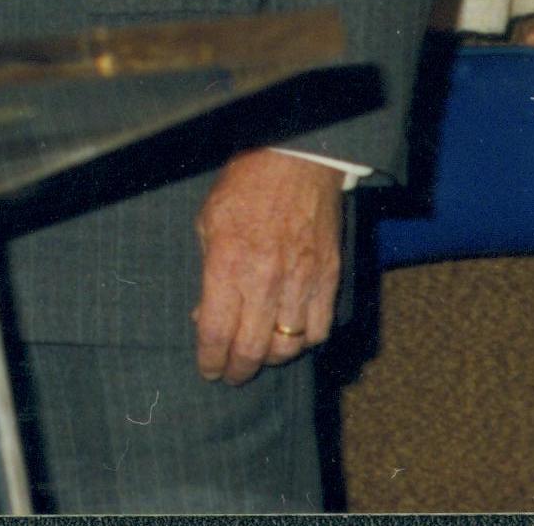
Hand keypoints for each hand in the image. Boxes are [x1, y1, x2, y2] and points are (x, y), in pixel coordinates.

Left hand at [192, 149, 341, 384]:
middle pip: (251, 350)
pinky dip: (305, 341)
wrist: (295, 160)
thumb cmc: (245, 187)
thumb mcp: (208, 222)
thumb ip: (207, 272)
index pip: (215, 333)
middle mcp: (264, 279)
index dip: (210, 360)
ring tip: (259, 354)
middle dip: (237, 371)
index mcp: (227, 264)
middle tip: (231, 374)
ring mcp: (301, 281)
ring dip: (270, 358)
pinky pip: (319, 330)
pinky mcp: (329, 278)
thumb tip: (205, 314)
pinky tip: (292, 335)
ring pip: (288, 346)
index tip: (208, 369)